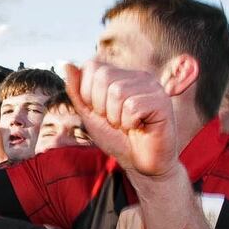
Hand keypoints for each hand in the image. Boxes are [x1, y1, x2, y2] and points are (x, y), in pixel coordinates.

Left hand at [64, 61, 178, 177]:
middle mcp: (139, 76)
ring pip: (117, 92)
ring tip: (128, 125)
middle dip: (101, 107)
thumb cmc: (117, 138)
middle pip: (103, 77)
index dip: (88, 94)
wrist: (141, 163)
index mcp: (122, 75)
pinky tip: (140, 127)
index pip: (92, 66)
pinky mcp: (162, 101)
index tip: (102, 112)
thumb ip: (77, 92)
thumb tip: (67, 64)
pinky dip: (130, 123)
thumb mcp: (89, 115)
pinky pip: (132, 107)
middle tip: (116, 121)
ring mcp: (152, 87)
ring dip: (116, 117)